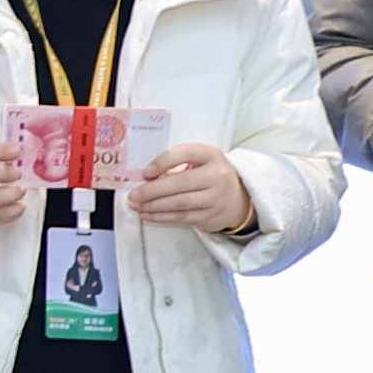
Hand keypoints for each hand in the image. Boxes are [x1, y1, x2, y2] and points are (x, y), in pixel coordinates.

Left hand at [124, 142, 257, 234]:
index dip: (162, 162)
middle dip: (152, 191)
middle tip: (133, 195)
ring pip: (179, 203)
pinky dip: (162, 217)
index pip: (184, 154)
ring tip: (137, 206)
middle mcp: (216, 175)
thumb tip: (147, 178)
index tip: (146, 173)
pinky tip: (148, 215)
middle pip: (180, 183)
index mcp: (210, 155)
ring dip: (154, 206)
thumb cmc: (211, 175)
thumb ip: (178, 165)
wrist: (238, 198)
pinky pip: (181, 218)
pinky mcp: (210, 217)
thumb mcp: (200, 161)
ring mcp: (215, 198)